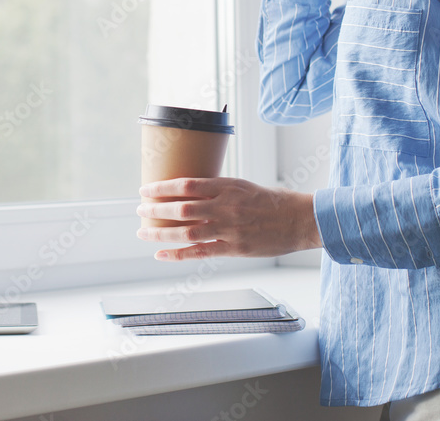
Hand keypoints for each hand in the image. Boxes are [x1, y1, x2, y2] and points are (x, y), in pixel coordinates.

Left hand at [135, 178, 321, 260]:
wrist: (299, 220)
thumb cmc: (272, 201)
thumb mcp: (243, 186)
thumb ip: (217, 190)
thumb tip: (189, 192)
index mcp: (227, 186)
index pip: (187, 184)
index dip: (162, 187)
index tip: (146, 189)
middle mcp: (225, 206)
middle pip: (181, 208)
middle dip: (156, 209)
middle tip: (139, 209)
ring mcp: (229, 229)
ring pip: (186, 231)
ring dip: (160, 233)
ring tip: (143, 233)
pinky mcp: (234, 248)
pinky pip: (200, 252)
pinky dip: (178, 254)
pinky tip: (161, 254)